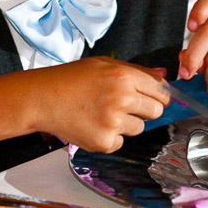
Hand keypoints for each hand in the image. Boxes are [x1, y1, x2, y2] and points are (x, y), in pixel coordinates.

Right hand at [31, 57, 168, 152]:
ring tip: (102, 113)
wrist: (44, 98)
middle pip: (156, 111)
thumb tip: (164, 75)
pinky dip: (110, 137)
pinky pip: (121, 142)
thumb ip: (137, 71)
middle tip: (122, 105)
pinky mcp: (104, 141)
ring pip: (139, 128)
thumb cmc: (71, 79)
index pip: (161, 91)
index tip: (151, 97)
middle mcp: (122, 99)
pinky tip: (94, 124)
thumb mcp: (104, 65)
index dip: (157, 95)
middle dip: (144, 109)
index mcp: (124, 76)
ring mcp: (113, 122)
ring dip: (126, 124)